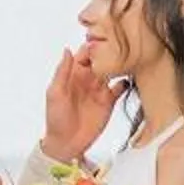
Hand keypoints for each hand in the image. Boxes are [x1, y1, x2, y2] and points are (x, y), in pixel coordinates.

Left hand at [41, 45, 117, 163]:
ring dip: (119, 65)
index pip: (85, 53)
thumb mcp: (55, 93)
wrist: (66, 143)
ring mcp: (100, 89)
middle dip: (109, 52)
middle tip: (118, 48)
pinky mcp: (109, 101)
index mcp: (73, 73)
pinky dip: (126, 81)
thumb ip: (62, 72)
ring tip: (125, 62)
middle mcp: (88, 78)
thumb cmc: (56, 118)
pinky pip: (120, 87)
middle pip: (102, 59)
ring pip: (112, 70)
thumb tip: (67, 50)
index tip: (102, 41)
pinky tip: (128, 78)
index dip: (93, 46)